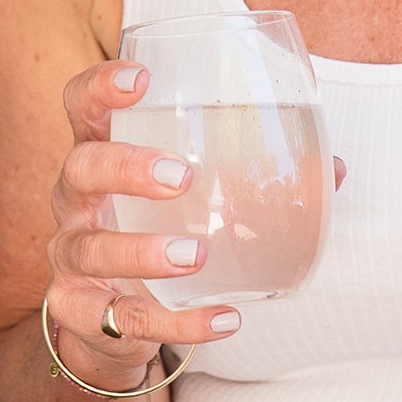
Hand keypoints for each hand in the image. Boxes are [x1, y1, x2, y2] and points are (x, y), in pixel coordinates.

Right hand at [45, 57, 344, 387]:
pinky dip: (176, 323)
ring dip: (143, 251)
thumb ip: (248, 176)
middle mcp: (75, 202)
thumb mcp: (184, 198)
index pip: (82, 106)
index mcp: (100, 154)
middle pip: (80, 169)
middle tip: (180, 176)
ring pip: (92, 249)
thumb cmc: (152, 232)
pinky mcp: (79, 313)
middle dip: (126, 167)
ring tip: (195, 255)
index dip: (102, 86)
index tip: (141, 77)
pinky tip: (223, 319)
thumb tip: (330, 168)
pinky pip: (124, 321)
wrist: (105, 324)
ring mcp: (71, 258)